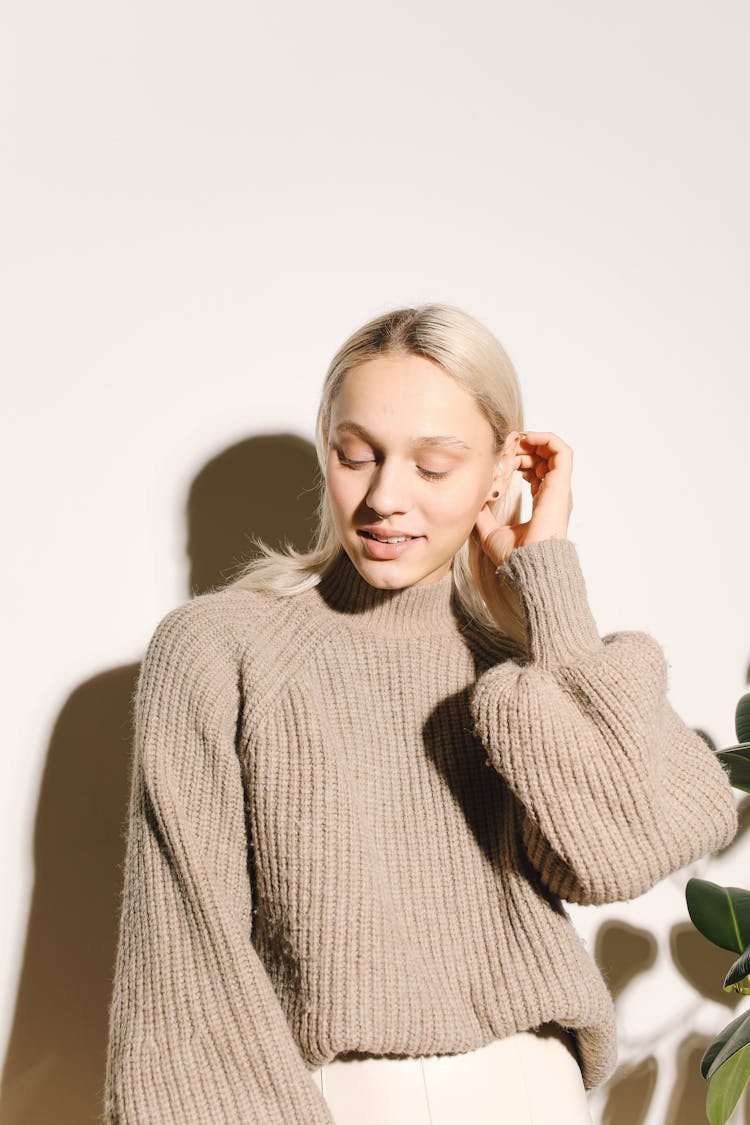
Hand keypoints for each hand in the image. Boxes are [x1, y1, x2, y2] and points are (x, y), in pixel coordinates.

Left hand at [473, 430, 573, 567]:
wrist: (529, 563)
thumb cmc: (515, 556)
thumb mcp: (490, 532)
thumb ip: (483, 517)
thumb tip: (473, 503)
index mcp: (542, 504)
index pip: (535, 473)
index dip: (519, 460)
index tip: (502, 456)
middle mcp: (553, 494)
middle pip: (543, 460)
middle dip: (523, 448)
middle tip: (505, 446)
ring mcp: (558, 488)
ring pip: (552, 452)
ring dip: (533, 442)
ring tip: (514, 441)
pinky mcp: (561, 484)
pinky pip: (562, 451)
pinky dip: (546, 439)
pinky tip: (527, 439)